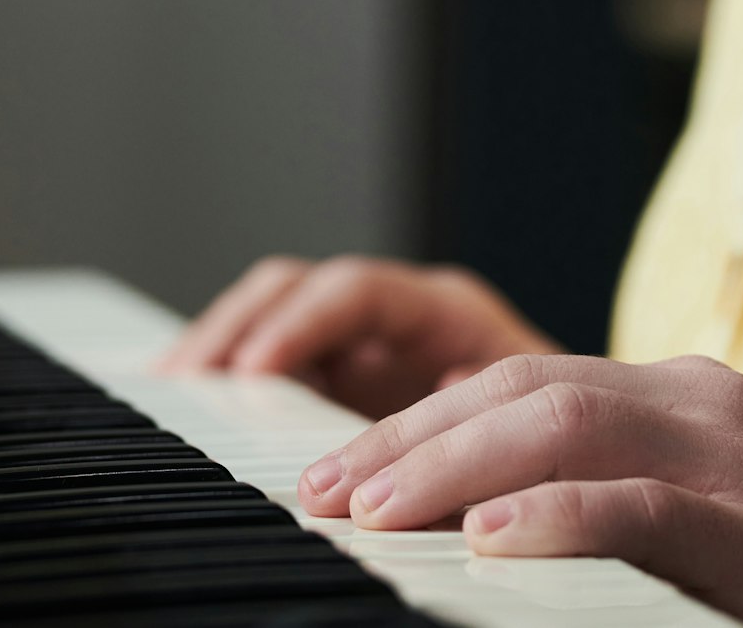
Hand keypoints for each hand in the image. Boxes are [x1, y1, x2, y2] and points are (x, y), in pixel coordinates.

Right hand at [154, 255, 561, 419]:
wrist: (572, 453)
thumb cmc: (556, 434)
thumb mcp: (526, 422)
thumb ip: (476, 419)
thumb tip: (435, 412)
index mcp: (443, 310)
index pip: (357, 289)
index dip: (302, 322)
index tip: (254, 369)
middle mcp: (392, 316)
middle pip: (294, 290)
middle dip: (236, 328)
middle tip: (187, 382)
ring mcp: (357, 345)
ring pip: (269, 319)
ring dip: (217, 349)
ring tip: (170, 393)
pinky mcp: (333, 382)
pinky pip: (269, 364)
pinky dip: (224, 378)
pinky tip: (184, 406)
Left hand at [297, 353, 742, 627]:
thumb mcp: (679, 502)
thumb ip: (590, 476)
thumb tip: (456, 489)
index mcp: (675, 390)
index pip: (523, 378)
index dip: (419, 420)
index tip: (334, 473)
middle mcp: (699, 400)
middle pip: (529, 389)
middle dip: (412, 440)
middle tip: (322, 495)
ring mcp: (732, 455)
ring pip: (570, 424)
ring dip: (455, 469)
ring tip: (373, 514)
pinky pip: (642, 506)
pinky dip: (558, 517)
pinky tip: (488, 544)